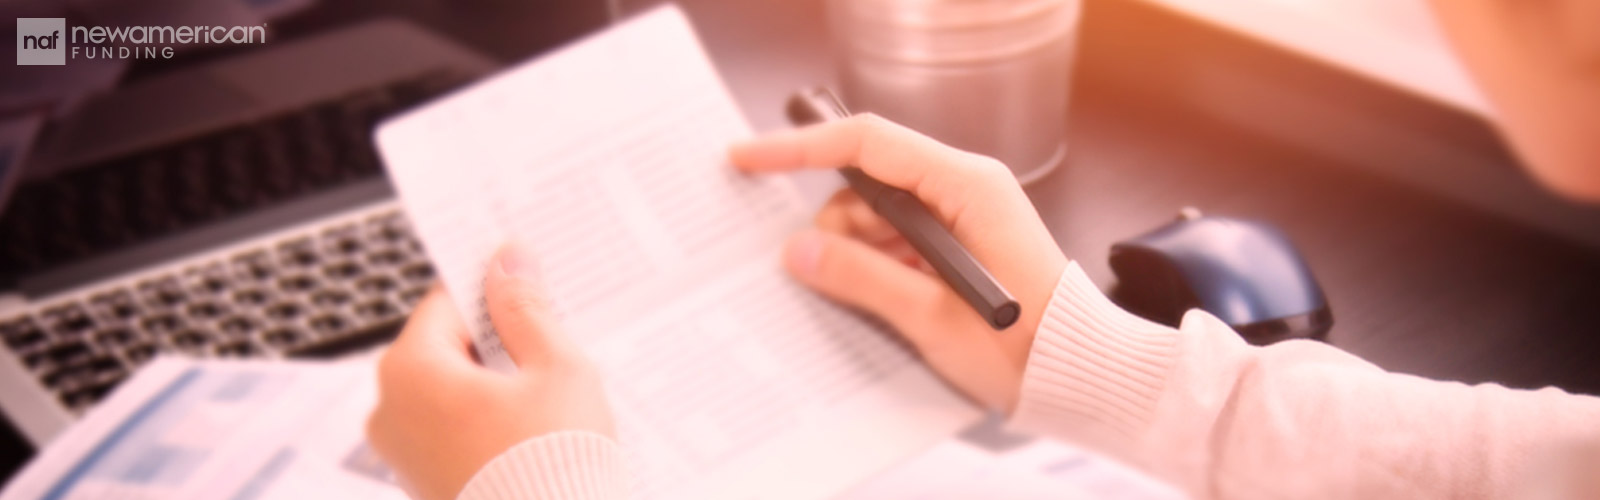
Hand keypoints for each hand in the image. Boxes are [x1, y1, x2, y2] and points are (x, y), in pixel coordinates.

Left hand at [366, 241, 614, 499]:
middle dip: (500, 340)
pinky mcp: (423, 487)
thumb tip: (507, 259)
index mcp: (409, 370)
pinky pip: (455, 432)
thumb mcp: (555, 369)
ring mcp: (401, 456)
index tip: (534, 283)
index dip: (496, 288)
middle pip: (447, 347)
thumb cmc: (554, 464)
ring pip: (453, 392)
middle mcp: (388, 411)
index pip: (448, 300)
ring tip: (555, 392)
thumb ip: (526, 309)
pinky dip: (491, 423)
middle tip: (556, 340)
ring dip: (499, 384)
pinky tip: (538, 431)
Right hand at [730, 114, 1068, 411]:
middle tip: (818, 272)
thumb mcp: (931, 316)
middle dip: (835, 225)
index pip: (868, 144)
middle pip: (867, 182)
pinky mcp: (960, 243)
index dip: (800, 148)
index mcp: (966, 185)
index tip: (748, 158)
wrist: (1081, 376)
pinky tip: (881, 301)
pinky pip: (898, 240)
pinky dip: (878, 266)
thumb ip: (860, 278)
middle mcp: (965, 187)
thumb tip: (798, 251)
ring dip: (857, 253)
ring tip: (871, 301)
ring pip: (877, 216)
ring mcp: (963, 215)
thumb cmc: (1025, 347)